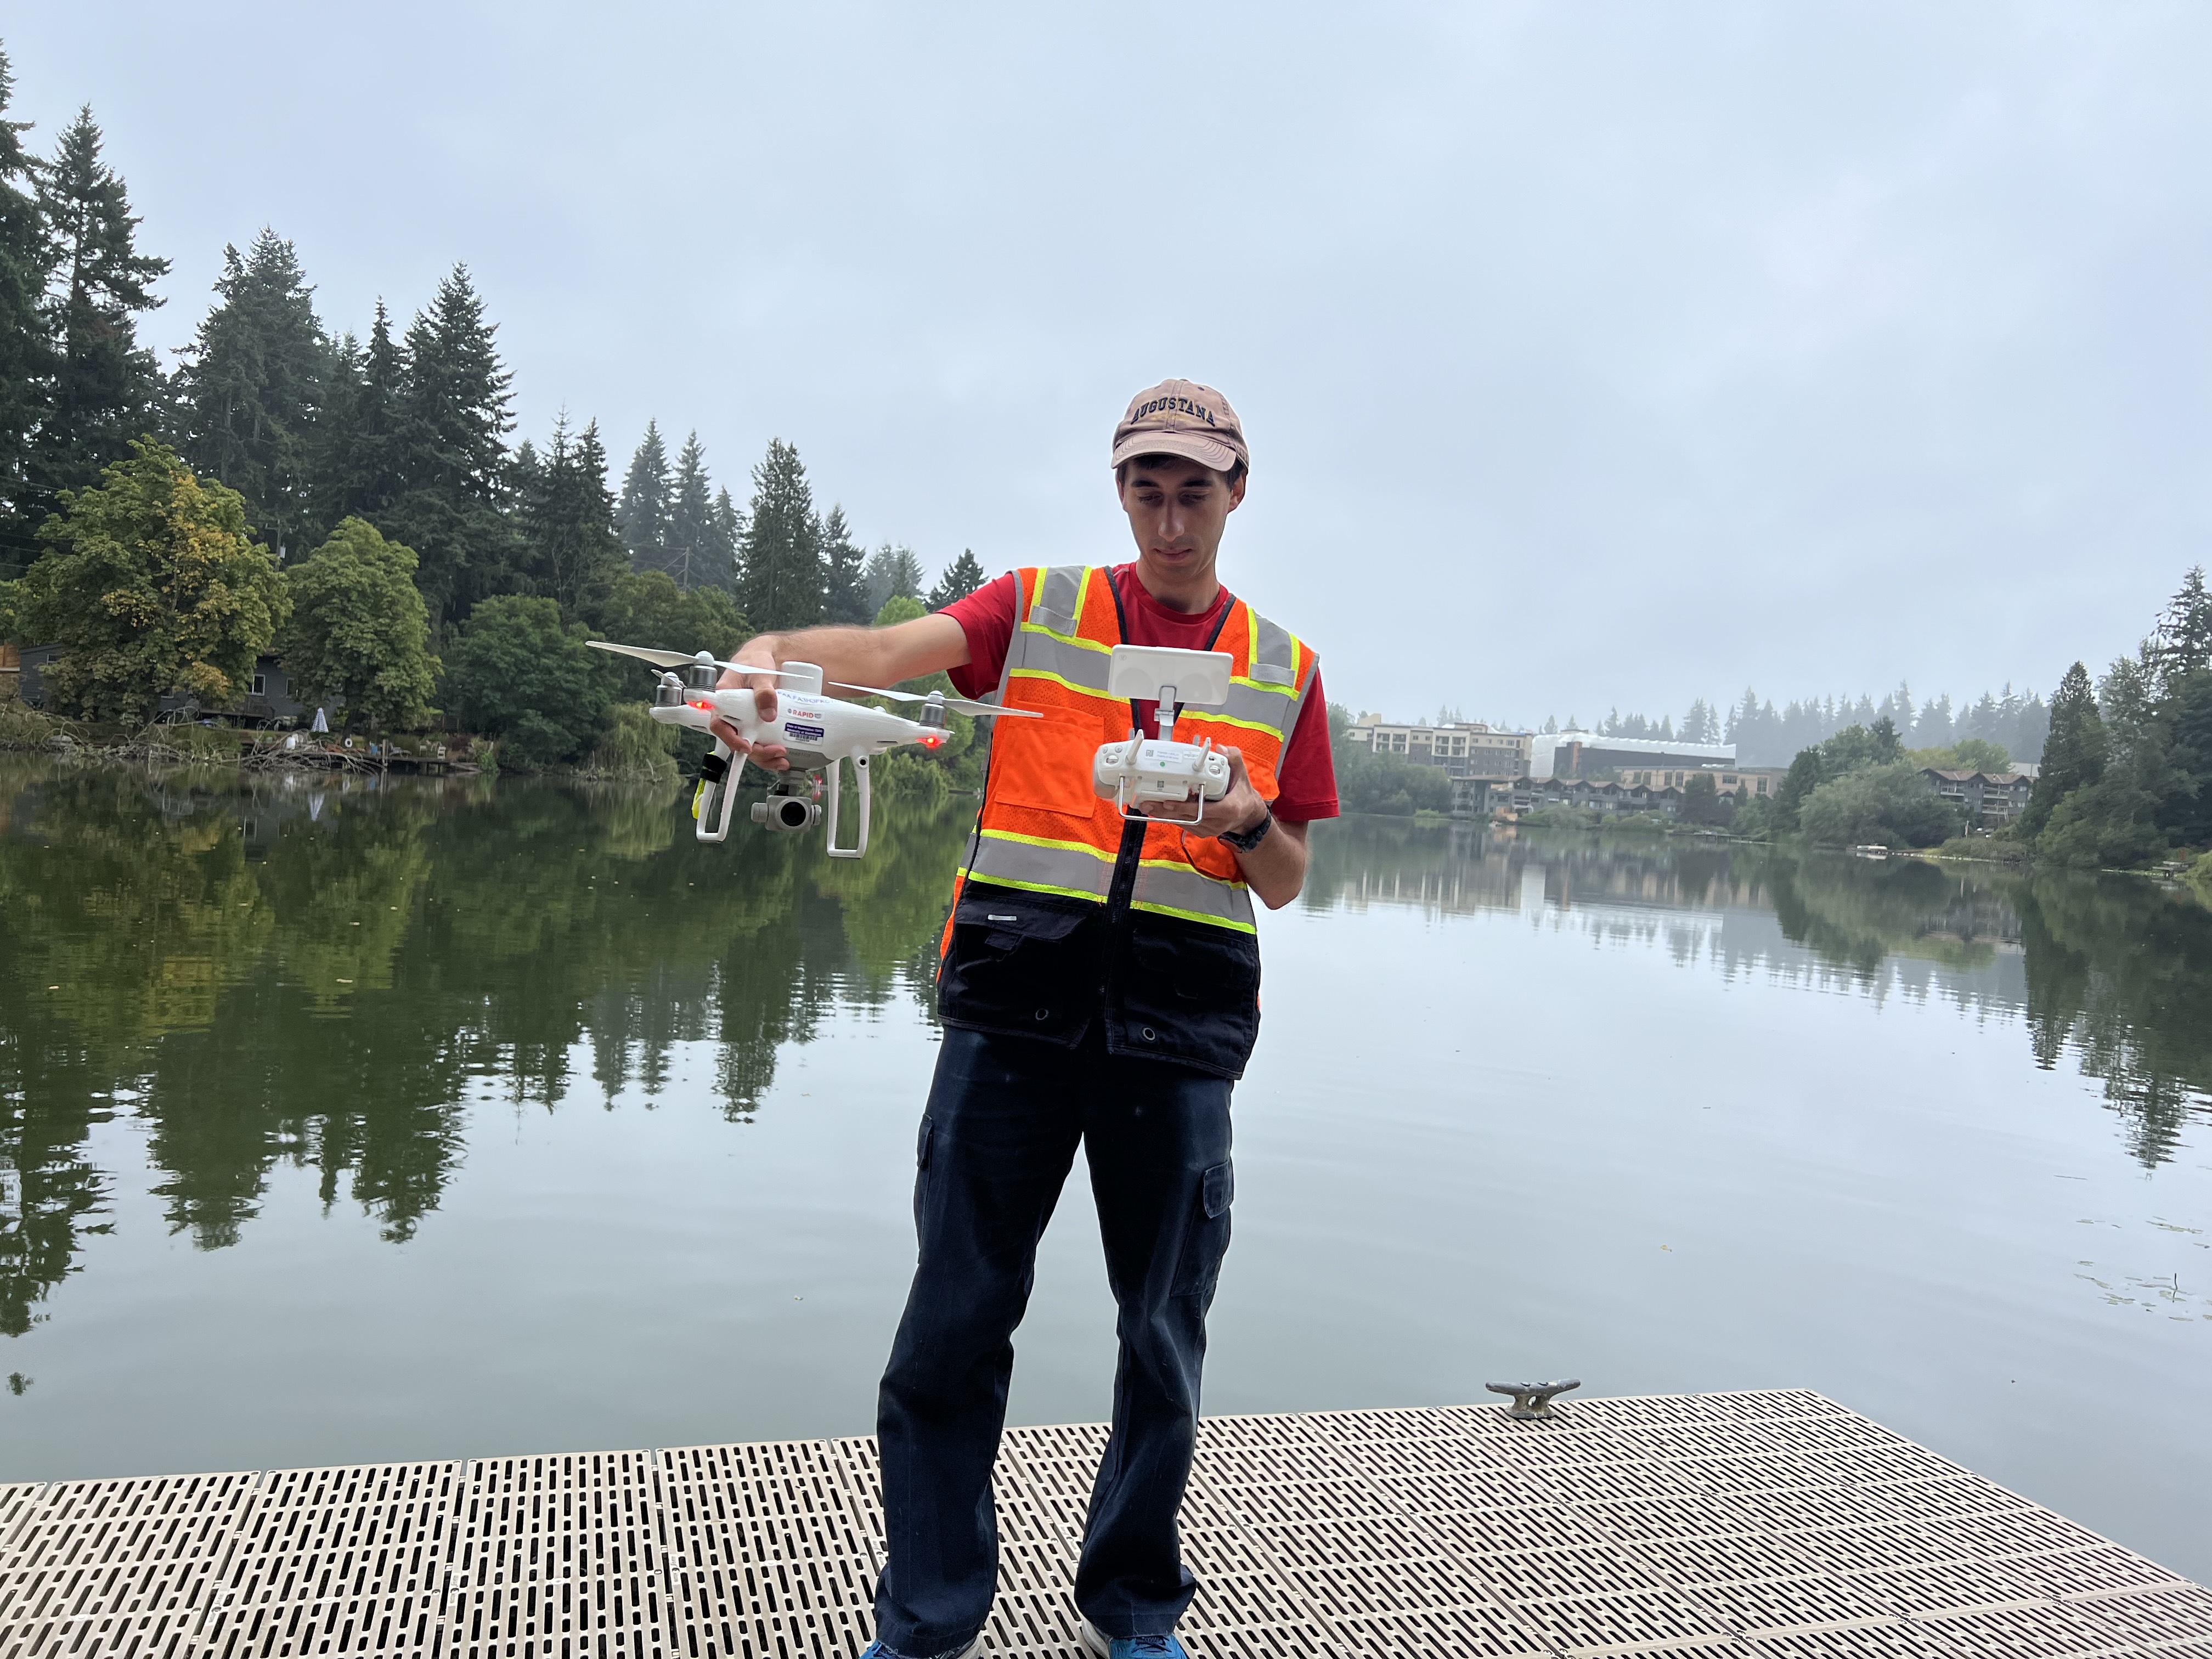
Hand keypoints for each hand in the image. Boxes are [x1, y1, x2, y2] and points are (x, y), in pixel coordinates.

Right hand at [711, 637, 790, 770]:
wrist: (768, 657)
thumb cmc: (756, 660)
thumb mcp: (760, 673)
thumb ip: (763, 691)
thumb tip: (768, 714)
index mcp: (723, 699)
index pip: (718, 724)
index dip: (730, 738)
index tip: (746, 746)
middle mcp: (731, 713)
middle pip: (736, 740)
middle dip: (756, 752)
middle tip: (775, 752)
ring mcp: (744, 719)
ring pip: (749, 744)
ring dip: (764, 757)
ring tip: (782, 759)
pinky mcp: (757, 723)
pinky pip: (759, 740)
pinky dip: (769, 751)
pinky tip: (782, 756)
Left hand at [1136, 746, 1268, 839]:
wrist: (1247, 815)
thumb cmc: (1242, 795)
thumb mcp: (1242, 774)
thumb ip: (1234, 759)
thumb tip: (1221, 749)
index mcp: (1229, 809)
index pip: (1204, 811)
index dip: (1185, 808)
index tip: (1169, 803)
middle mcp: (1218, 822)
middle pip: (1188, 818)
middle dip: (1166, 811)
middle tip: (1148, 803)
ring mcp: (1209, 829)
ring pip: (1184, 823)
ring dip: (1165, 815)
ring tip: (1148, 806)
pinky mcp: (1202, 831)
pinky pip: (1185, 824)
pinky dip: (1172, 817)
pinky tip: (1158, 810)